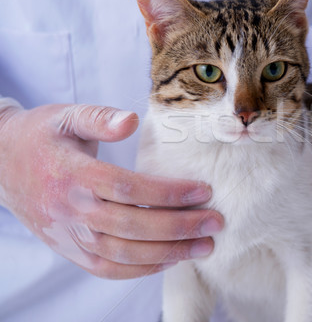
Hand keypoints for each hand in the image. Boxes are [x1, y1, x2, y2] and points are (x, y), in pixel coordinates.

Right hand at [0, 102, 222, 278]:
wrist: (0, 164)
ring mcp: (68, 234)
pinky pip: (107, 268)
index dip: (168, 192)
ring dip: (168, 253)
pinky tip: (171, 260)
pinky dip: (141, 270)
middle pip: (131, 226)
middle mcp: (70, 209)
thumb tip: (131, 120)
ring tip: (205, 247)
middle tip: (216, 222)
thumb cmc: (42, 137)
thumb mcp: (67, 116)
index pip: (127, 188)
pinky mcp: (69, 249)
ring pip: (123, 253)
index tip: (203, 191)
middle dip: (179, 227)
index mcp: (72, 173)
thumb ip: (100, 118)